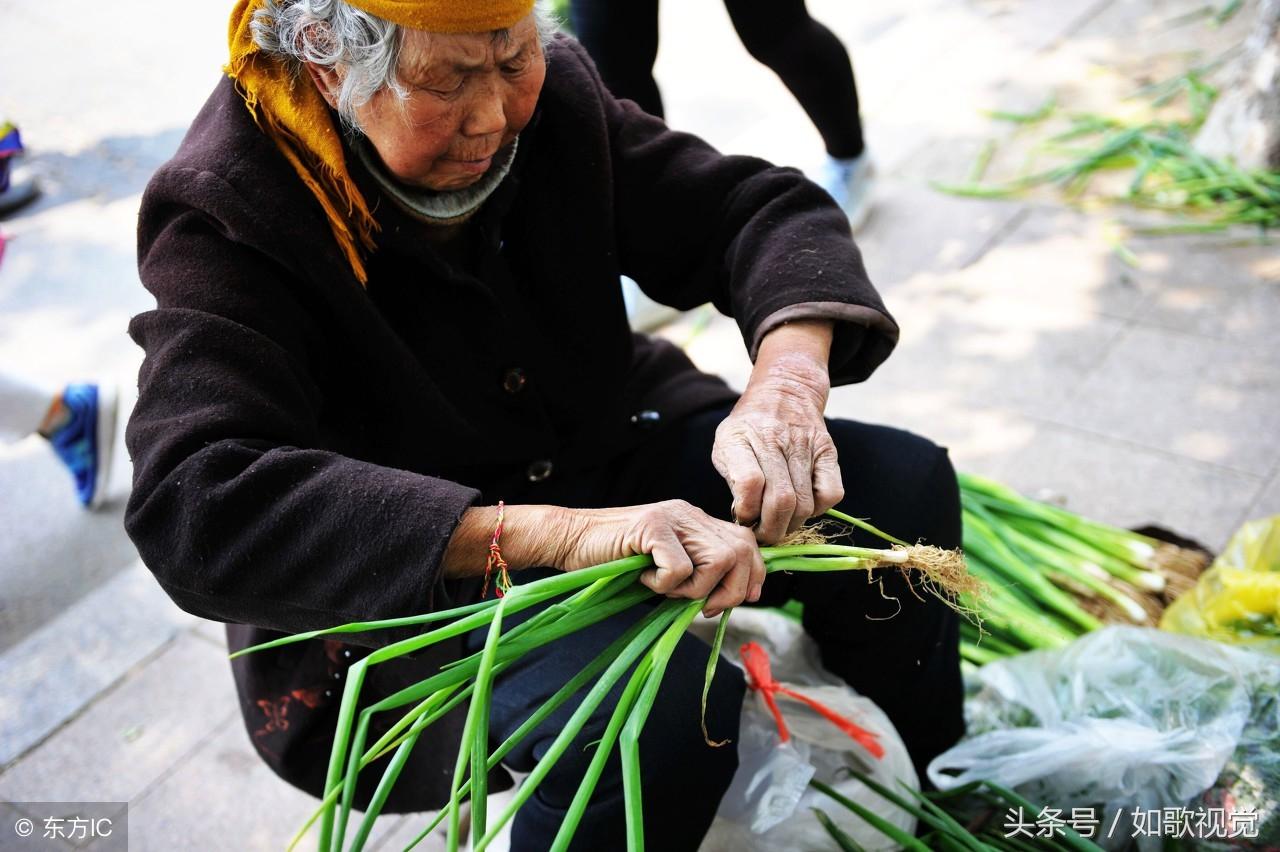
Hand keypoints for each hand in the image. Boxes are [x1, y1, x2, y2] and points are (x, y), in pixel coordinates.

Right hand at [556, 501, 765, 616]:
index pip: (746, 542)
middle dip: (731, 590)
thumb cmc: (613, 561)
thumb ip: (697, 574)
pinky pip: (680, 568)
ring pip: (718, 561)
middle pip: (741, 552)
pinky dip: (664, 584)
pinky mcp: (652, 526)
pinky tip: (643, 578)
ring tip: (665, 588)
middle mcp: (689, 514)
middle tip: (701, 606)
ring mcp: (672, 517)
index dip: (753, 574)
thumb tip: (734, 597)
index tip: (744, 598)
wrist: (569, 540)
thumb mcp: (664, 567)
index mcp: (696, 522)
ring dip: (695, 589)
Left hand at [712, 322, 843, 542]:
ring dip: (791, 525)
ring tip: (780, 525)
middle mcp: (773, 438)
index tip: (744, 518)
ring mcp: (804, 443)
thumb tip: (748, 519)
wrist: (783, 392)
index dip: (747, 512)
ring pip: (805, 503)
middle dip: (771, 529)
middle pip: (781, 499)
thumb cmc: (748, 430)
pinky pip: (831, 494)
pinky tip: (803, 506)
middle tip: (764, 534)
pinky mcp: (828, 450)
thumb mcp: (726, 446)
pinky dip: (818, 510)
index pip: (749, 483)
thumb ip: (733, 481)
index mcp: (739, 438)